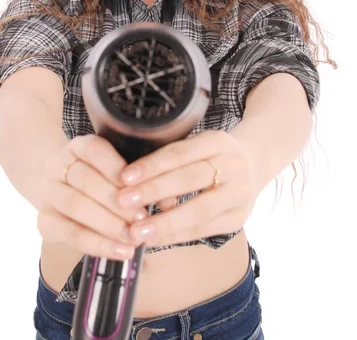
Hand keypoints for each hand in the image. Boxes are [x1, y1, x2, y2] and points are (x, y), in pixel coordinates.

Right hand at [37, 134, 149, 260]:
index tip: (137, 185)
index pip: (94, 150)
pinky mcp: (44, 220)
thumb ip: (142, 180)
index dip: (115, 167)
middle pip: (85, 180)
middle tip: (142, 218)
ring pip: (75, 206)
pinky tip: (119, 251)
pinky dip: (97, 244)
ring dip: (107, 224)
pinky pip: (69, 234)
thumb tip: (170, 201)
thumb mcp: (119, 170)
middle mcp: (58, 165)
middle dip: (116, 201)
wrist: (65, 190)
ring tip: (133, 237)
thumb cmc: (102, 179)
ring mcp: (48, 192)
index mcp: (79, 146)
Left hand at [116, 130, 259, 246]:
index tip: (125, 178)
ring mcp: (239, 193)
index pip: (181, 152)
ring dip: (165, 222)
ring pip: (199, 209)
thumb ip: (172, 160)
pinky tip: (154, 239)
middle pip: (190, 178)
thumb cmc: (212, 155)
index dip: (152, 165)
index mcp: (218, 141)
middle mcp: (233, 165)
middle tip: (123, 202)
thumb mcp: (197, 144)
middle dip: (154, 191)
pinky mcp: (239, 218)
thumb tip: (137, 185)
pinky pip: (204, 229)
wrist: (255, 163)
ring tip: (137, 231)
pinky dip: (176, 235)